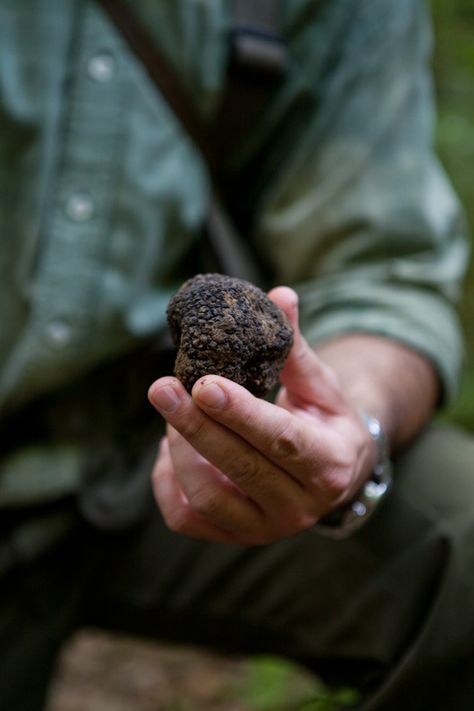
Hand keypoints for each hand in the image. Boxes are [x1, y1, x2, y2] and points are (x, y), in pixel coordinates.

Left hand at [148, 287, 374, 544]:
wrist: (335, 475)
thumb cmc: (325, 421)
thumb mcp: (320, 385)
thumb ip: (294, 347)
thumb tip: (279, 295)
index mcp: (330, 464)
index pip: (282, 441)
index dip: (241, 414)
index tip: (203, 384)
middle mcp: (301, 507)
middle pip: (240, 468)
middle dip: (195, 426)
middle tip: (161, 387)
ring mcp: (266, 529)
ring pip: (208, 497)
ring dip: (180, 451)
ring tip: (172, 412)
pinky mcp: (236, 537)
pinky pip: (186, 518)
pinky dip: (167, 483)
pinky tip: (169, 450)